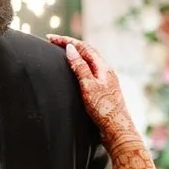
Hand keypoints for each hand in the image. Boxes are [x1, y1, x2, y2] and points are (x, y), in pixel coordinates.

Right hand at [50, 36, 151, 168]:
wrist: (118, 130)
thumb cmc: (104, 110)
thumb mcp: (88, 86)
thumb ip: (80, 67)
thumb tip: (71, 49)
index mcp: (103, 67)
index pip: (83, 47)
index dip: (66, 41)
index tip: (50, 38)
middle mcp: (106, 71)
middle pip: (87, 52)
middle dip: (71, 45)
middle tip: (54, 43)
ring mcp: (106, 81)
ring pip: (90, 61)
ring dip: (76, 55)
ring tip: (63, 53)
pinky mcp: (104, 91)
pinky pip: (91, 72)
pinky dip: (80, 66)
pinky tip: (76, 73)